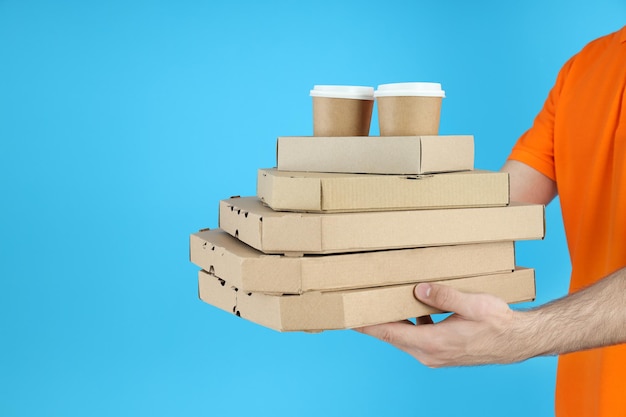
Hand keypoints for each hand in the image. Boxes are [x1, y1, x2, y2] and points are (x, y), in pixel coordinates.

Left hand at [355, 282, 522, 366]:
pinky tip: (410, 309)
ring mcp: (435, 356)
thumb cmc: (498, 323)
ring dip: (391, 323)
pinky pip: (416, 338)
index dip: (368, 325)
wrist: (517, 341)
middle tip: (357, 306)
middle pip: (392, 336)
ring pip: (404, 338)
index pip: (391, 333)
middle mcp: (430, 354)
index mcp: (434, 343)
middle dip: (374, 322)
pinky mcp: (440, 353)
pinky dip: (408, 325)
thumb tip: (418, 289)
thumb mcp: (473, 304)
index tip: (350, 318)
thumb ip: (444, 296)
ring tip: (378, 304)